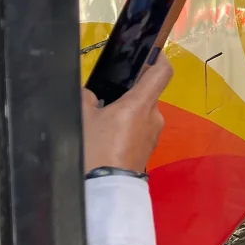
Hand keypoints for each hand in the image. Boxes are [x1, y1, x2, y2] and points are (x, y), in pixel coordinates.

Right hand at [81, 53, 173, 172]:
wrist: (104, 190)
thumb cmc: (94, 150)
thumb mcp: (82, 119)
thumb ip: (86, 99)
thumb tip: (91, 95)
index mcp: (141, 104)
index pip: (162, 72)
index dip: (158, 59)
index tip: (147, 55)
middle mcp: (154, 117)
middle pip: (146, 93)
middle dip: (127, 93)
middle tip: (104, 99)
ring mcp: (154, 134)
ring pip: (142, 113)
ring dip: (126, 113)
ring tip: (101, 123)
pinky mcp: (149, 149)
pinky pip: (140, 130)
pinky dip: (127, 128)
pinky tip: (107, 138)